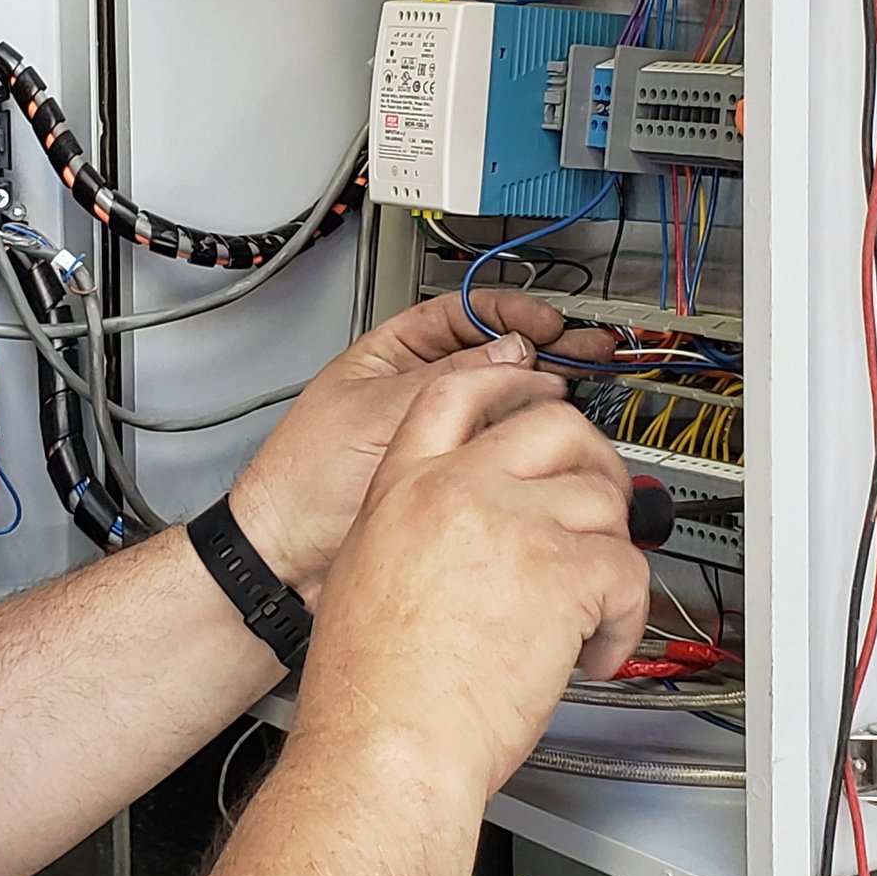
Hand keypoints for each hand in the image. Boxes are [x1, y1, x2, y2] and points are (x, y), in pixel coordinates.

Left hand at [229, 290, 614, 599]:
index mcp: (391, 357)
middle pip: (491, 358)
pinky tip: (554, 441)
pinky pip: (499, 455)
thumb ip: (449, 380)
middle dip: (542, 352)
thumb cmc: (303, 482)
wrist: (288, 561)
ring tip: (582, 394)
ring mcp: (437, 440)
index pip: (460, 315)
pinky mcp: (451, 483)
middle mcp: (418, 393)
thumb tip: (512, 352)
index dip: (507, 314)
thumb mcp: (380, 412)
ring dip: (542, 398)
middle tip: (587, 351)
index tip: (545, 322)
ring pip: (501, 407)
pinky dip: (530, 447)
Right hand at [287, 366, 649, 801]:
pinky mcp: (562, 574)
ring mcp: (513, 526)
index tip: (538, 391)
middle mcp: (459, 491)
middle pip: (552, 425)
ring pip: (602, 498)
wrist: (386, 746)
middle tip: (600, 500)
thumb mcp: (360, 572)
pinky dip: (626, 616)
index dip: (507, 382)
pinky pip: (628, 570)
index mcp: (404, 487)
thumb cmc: (368, 689)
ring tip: (594, 604)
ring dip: (613, 550)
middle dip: (592, 459)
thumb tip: (452, 529)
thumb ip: (408, 527)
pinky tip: (596, 651)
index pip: (457, 393)